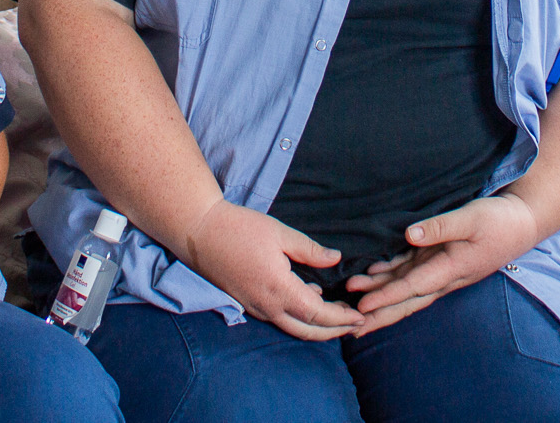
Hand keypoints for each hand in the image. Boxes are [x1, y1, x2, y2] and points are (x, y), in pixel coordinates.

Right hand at [181, 200, 363, 341]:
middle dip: (335, 331)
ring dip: (318, 327)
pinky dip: (299, 317)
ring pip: (292, 327)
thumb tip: (336, 259)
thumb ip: (310, 250)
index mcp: (279, 289)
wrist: (199, 232)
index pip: (318, 314)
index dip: (341, 318)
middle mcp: (267, 306)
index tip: (360, 315)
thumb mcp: (280, 233)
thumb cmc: (239, 228)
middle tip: (356, 325)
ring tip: (339, 316)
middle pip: (307, 331)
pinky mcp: (246, 302)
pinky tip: (310, 299)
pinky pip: (278, 318)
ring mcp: (254, 307)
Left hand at [345, 193, 539, 334]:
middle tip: (350, 325)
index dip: (386, 297)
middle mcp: (443, 276)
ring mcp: (441, 269)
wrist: (521, 223)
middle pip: (405, 300)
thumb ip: (441, 227)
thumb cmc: (498, 221)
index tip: (362, 306)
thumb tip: (410, 235)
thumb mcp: (472, 218)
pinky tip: (373, 274)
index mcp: (450, 270)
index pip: (411, 288)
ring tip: (352, 295)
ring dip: (379, 292)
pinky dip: (391, 274)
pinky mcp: (440, 258)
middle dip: (378, 313)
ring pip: (405, 287)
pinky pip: (411, 270)